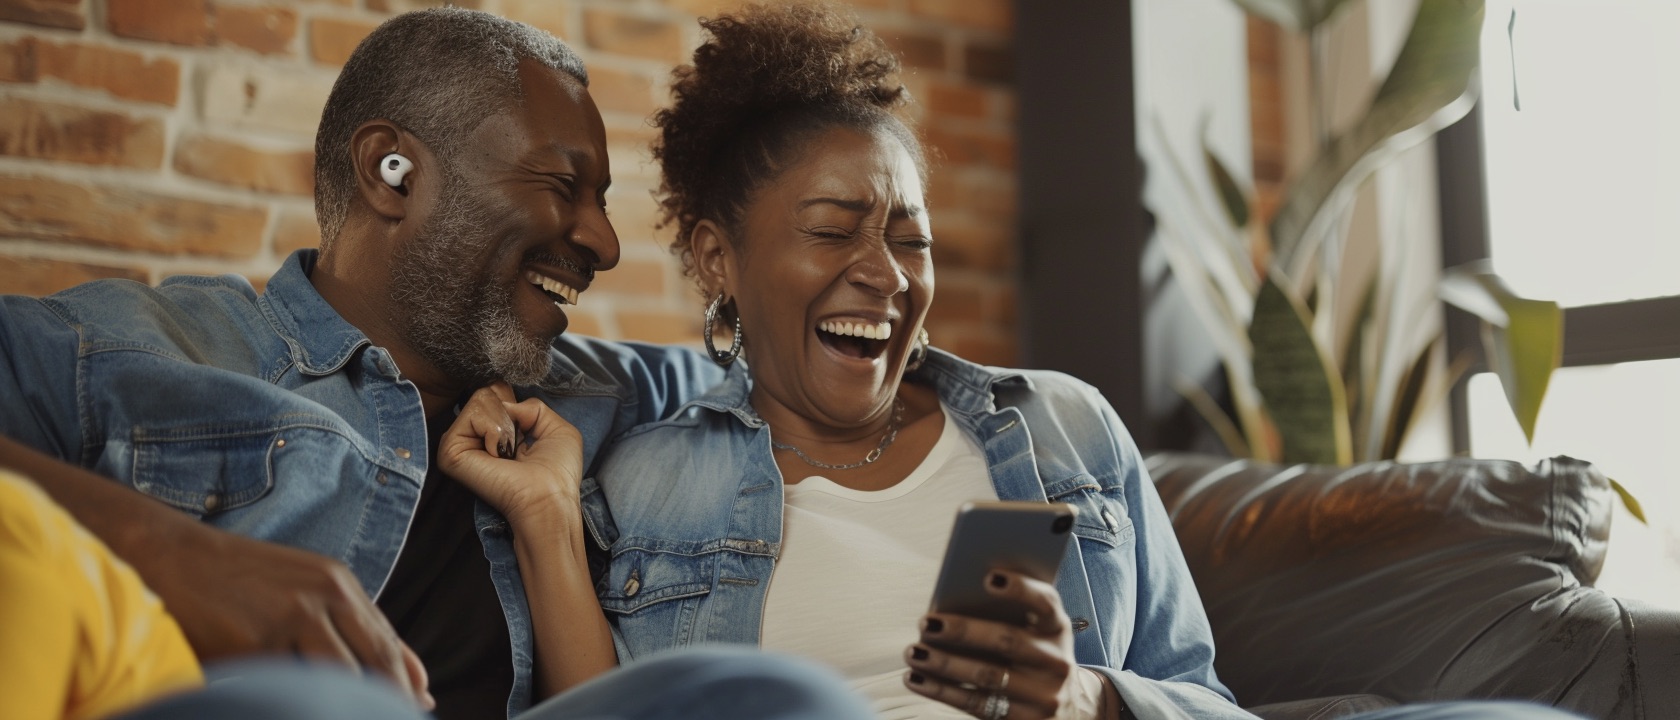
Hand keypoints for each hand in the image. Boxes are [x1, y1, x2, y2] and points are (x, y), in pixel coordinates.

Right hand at [140, 517, 433, 709]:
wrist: (173, 556)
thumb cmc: (241, 581)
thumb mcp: (309, 588)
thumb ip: (359, 629)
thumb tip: (420, 682)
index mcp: (341, 586)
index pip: (388, 646)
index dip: (405, 686)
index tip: (417, 711)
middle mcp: (325, 596)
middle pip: (376, 664)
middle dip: (388, 701)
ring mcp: (292, 617)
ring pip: (339, 679)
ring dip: (345, 705)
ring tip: (340, 712)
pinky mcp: (256, 641)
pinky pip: (287, 685)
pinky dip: (299, 701)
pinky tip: (294, 706)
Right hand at [436, 381, 583, 524]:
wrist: (548, 499)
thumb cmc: (558, 473)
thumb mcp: (557, 426)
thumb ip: (532, 405)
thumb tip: (503, 401)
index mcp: (494, 434)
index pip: (493, 393)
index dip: (513, 400)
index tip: (525, 425)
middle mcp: (474, 438)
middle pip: (485, 393)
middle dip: (510, 411)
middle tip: (517, 443)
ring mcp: (459, 444)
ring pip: (479, 399)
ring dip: (504, 423)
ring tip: (508, 452)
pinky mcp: (450, 451)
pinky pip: (473, 413)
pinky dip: (494, 428)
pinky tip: (498, 454)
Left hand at [904, 570, 1100, 719]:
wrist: (1066, 708)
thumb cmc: (1033, 655)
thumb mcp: (1035, 633)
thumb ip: (1008, 614)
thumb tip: (952, 598)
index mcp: (1057, 628)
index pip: (1045, 602)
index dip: (1021, 589)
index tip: (989, 578)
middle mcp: (1055, 661)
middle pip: (1008, 641)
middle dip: (964, 631)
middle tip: (927, 623)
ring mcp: (1043, 695)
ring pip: (987, 676)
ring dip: (944, 664)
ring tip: (914, 652)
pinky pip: (975, 705)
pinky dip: (940, 691)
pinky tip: (916, 678)